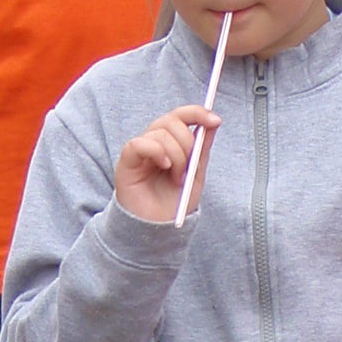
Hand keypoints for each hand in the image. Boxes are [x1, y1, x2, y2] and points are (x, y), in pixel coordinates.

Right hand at [115, 103, 215, 221]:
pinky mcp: (127, 160)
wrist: (159, 229)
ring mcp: (140, 150)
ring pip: (160, 132)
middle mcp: (154, 142)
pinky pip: (140, 143)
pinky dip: (156, 151)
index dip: (197, 113)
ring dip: (176, 155)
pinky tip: (163, 166)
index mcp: (171, 143)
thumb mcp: (196, 175)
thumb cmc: (174, 204)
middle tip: (189, 166)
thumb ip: (202, 149)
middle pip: (171, 119)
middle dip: (187, 141)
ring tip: (176, 178)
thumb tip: (213, 122)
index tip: (215, 120)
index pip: (181, 116)